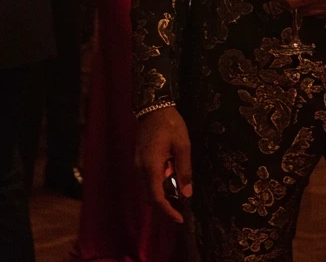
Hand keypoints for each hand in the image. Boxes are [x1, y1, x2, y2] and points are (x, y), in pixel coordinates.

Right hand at [135, 106, 191, 223]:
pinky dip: (159, 183)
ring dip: (162, 193)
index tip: (180, 218)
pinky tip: (171, 176)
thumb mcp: (182, 145)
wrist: (152, 106)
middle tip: (182, 208)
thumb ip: (184, 170)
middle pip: (151, 196)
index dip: (167, 211)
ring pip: (149, 187)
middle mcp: (141, 169)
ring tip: (179, 192)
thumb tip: (187, 194)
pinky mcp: (139, 159)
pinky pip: (148, 178)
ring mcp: (138, 164)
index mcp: (151, 167)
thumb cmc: (170, 124)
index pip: (156, 198)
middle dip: (166, 204)